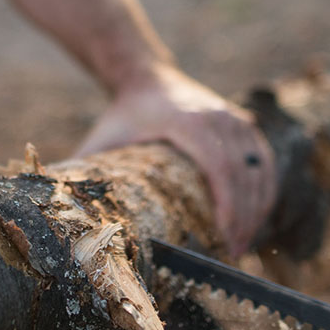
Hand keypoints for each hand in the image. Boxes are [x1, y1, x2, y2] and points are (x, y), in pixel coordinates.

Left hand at [73, 65, 276, 255]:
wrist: (145, 76)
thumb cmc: (123, 113)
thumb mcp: (104, 138)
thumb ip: (86, 169)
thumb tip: (64, 210)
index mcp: (186, 121)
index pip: (219, 166)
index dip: (228, 206)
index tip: (225, 238)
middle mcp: (217, 116)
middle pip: (244, 173)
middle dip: (244, 217)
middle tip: (234, 253)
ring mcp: (233, 117)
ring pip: (259, 168)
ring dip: (258, 208)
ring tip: (244, 243)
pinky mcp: (243, 123)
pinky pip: (264, 160)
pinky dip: (265, 189)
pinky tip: (258, 217)